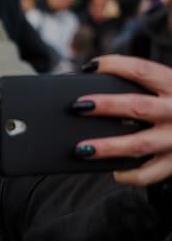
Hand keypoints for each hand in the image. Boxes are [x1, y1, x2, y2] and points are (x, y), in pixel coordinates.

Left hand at [74, 55, 171, 185]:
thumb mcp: (171, 90)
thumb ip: (147, 85)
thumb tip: (97, 81)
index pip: (143, 70)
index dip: (116, 65)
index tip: (91, 66)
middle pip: (137, 107)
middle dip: (105, 106)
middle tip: (77, 106)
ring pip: (139, 144)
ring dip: (108, 147)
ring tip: (81, 149)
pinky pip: (149, 173)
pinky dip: (129, 175)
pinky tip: (114, 172)